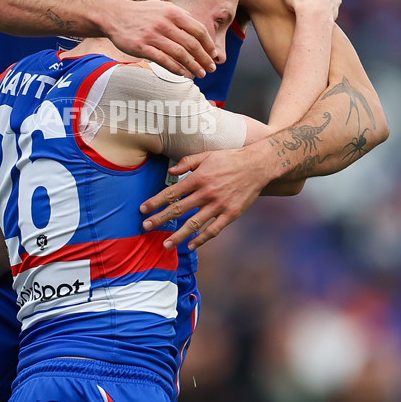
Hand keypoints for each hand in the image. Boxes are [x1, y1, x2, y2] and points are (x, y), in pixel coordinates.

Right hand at [107, 0, 217, 77]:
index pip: (198, 30)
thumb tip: (198, 29)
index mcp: (173, 13)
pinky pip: (163, 60)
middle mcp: (164, 23)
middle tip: (210, 68)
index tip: (213, 55)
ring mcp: (153, 35)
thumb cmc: (141, 13)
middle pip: (191, 44)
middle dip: (204, 59)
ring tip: (199, 74)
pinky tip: (183, 74)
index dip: (208, 44)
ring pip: (179, 54)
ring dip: (193, 66)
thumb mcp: (163, 7)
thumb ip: (180, 16)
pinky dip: (175, 68)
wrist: (115, 15)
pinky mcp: (142, 47)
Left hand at [140, 148, 269, 249]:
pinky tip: (191, 245)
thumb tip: (170, 172)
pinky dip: (202, 239)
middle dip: (160, 219)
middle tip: (145, 227)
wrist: (257, 166)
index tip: (143, 209)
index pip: (171, 192)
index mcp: (198, 178)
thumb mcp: (206, 155)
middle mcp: (206, 193)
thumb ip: (187, 162)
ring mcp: (219, 205)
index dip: (155, 202)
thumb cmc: (230, 159)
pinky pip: (214, 230)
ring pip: (194, 224)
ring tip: (166, 244)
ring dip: (178, 235)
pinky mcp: (231, 214)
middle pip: (178, 210)